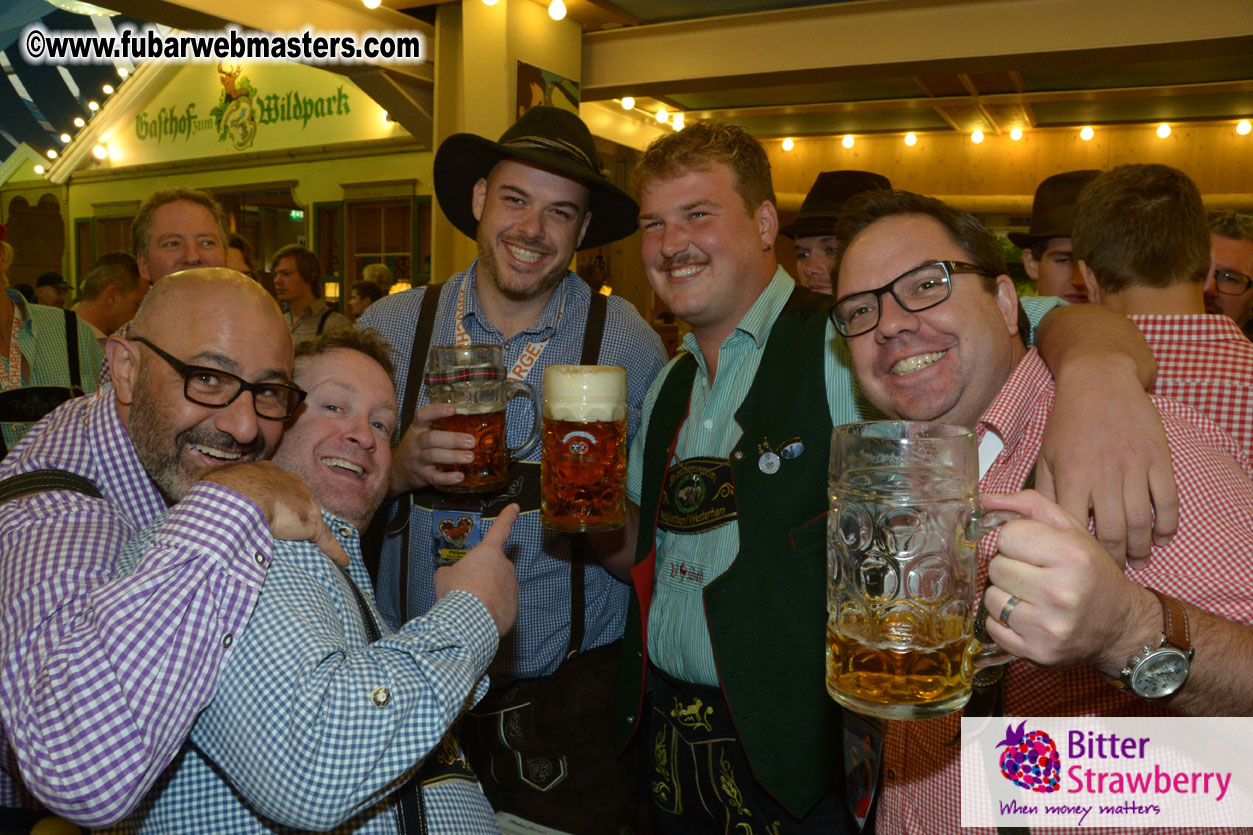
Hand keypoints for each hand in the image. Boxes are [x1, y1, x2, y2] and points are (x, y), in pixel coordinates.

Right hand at [199, 461, 348, 566]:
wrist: (238, 495)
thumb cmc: (221, 488)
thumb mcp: (210, 481)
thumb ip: (208, 483)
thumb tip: (195, 483)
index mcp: (266, 472)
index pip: (274, 483)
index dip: (272, 495)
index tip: (269, 503)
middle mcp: (289, 483)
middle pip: (297, 496)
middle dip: (296, 508)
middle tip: (291, 521)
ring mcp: (303, 503)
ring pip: (313, 517)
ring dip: (313, 529)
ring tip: (317, 543)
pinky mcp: (311, 524)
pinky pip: (327, 540)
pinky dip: (335, 551)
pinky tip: (343, 562)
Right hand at [389, 403, 476, 495]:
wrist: (397, 471)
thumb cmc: (416, 447)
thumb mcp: (420, 433)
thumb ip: (438, 425)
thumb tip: (470, 418)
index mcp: (417, 429)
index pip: (422, 416)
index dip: (437, 411)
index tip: (453, 409)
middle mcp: (416, 443)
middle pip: (431, 438)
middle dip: (452, 439)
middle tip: (471, 441)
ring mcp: (418, 460)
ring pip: (433, 456)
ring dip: (453, 456)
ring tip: (470, 457)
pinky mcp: (422, 476)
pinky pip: (434, 477)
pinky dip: (447, 478)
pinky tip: (460, 476)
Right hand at [434, 504, 519, 635]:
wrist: (467, 622)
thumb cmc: (456, 592)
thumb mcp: (444, 576)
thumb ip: (451, 571)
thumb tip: (451, 575)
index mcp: (489, 552)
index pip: (500, 529)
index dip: (507, 517)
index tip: (516, 507)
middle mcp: (505, 566)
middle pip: (495, 567)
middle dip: (484, 575)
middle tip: (467, 588)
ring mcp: (512, 587)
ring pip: (500, 587)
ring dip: (488, 593)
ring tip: (471, 606)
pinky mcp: (514, 607)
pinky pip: (503, 605)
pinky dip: (493, 609)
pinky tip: (480, 617)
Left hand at [980, 490, 1159, 674]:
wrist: (1121, 626)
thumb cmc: (1091, 573)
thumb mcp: (1072, 530)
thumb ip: (1031, 506)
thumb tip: (985, 499)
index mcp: (1072, 555)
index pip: (1007, 536)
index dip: (1016, 541)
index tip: (1033, 551)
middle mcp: (1061, 592)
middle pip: (996, 567)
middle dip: (1010, 568)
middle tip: (1034, 575)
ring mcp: (1048, 626)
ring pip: (990, 598)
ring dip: (1004, 595)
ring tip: (1030, 597)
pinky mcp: (1037, 653)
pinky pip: (992, 627)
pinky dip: (1003, 622)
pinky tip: (1028, 617)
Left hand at [1037, 355, 1177, 567]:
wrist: (1100, 381)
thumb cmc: (1068, 422)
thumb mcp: (1046, 455)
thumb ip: (1044, 492)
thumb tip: (1032, 525)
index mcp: (1072, 476)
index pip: (1076, 529)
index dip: (1080, 552)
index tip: (1081, 565)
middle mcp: (1104, 475)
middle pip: (1113, 532)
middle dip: (1115, 558)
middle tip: (1115, 570)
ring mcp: (1134, 467)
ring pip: (1141, 522)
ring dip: (1141, 547)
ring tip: (1138, 558)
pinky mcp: (1158, 459)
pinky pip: (1167, 501)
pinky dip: (1167, 524)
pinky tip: (1162, 536)